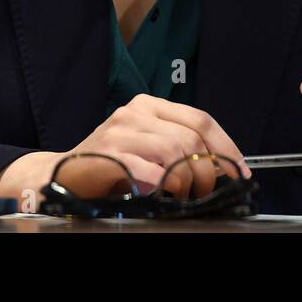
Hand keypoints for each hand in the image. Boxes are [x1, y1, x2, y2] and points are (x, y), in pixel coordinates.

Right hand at [54, 94, 250, 200]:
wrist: (62, 173)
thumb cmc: (110, 163)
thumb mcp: (148, 147)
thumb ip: (178, 147)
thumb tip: (219, 167)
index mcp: (150, 105)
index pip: (201, 119)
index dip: (225, 147)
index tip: (239, 171)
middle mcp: (136, 111)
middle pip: (191, 137)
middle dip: (208, 170)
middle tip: (206, 192)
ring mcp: (120, 130)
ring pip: (173, 151)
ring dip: (186, 180)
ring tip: (183, 196)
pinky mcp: (107, 152)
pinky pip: (146, 168)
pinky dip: (160, 183)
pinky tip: (161, 192)